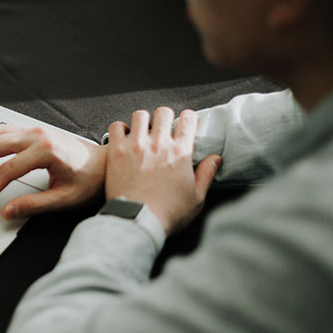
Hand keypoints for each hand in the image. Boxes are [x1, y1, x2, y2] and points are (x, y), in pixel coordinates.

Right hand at [0, 125, 106, 219]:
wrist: (105, 163)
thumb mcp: (64, 198)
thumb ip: (34, 206)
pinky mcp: (32, 130)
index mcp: (46, 151)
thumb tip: (8, 212)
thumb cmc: (90, 179)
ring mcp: (33, 129)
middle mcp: (37, 135)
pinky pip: (1, 132)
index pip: (6, 171)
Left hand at [105, 108, 221, 234]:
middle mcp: (158, 144)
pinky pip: (116, 126)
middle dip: (165, 117)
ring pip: (140, 115)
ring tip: (143, 130)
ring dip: (143, 121)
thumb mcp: (196, 198)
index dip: (188, 118)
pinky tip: (124, 137)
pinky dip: (120, 128)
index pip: (188, 120)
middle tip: (163, 127)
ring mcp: (135, 145)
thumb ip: (206, 174)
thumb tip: (215, 159)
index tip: (186, 122)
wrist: (137, 220)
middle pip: (163, 112)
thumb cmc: (167, 213)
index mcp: (180, 152)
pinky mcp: (116, 151)